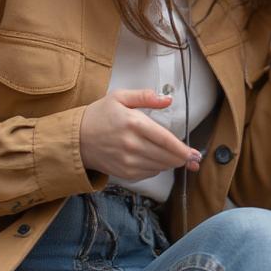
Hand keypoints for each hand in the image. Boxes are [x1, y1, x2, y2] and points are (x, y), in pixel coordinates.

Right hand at [79, 88, 201, 180]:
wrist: (76, 139)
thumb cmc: (99, 115)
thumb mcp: (120, 97)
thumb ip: (146, 97)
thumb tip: (168, 100)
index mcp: (133, 124)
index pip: (166, 140)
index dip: (183, 149)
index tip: (195, 154)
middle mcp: (132, 145)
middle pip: (166, 156)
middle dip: (182, 158)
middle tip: (192, 157)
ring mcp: (127, 161)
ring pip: (160, 166)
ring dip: (170, 163)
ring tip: (175, 157)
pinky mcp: (124, 173)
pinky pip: (149, 173)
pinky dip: (157, 168)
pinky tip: (155, 159)